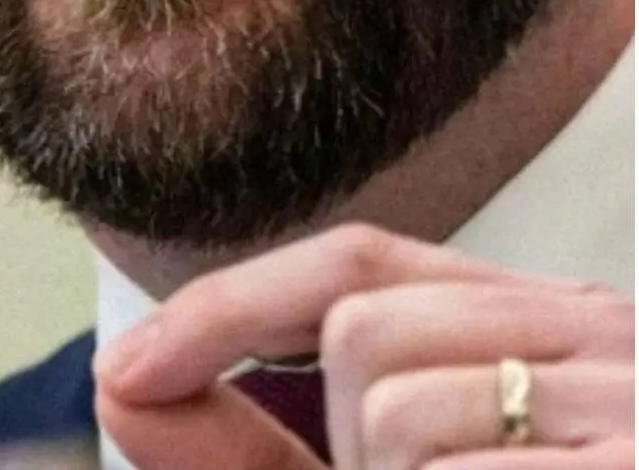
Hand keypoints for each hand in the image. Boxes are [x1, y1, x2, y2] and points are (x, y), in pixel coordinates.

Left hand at [94, 222, 632, 469]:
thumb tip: (125, 382)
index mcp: (543, 325)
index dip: (233, 304)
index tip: (129, 368)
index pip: (364, 265)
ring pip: (394, 403)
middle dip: (352, 447)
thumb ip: (260, 458)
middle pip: (362, 332)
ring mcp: (625, 401)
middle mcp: (595, 333)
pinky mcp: (627, 467)